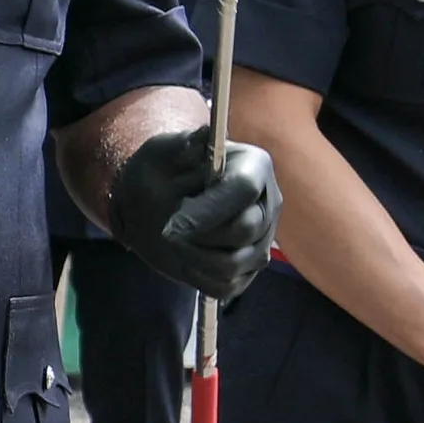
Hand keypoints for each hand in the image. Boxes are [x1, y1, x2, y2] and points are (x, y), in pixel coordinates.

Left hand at [107, 128, 277, 301]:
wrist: (156, 199)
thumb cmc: (164, 169)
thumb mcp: (166, 149)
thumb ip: (185, 145)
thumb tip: (203, 136)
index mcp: (254, 166)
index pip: (244, 190)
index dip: (209, 209)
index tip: (174, 221)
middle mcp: (267, 204)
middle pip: (245, 230)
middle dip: (199, 233)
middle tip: (171, 226)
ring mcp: (261, 240)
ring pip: (234, 264)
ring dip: (194, 257)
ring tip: (175, 241)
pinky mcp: (248, 270)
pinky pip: (227, 287)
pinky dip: (198, 277)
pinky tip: (185, 258)